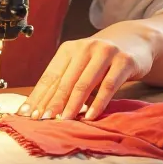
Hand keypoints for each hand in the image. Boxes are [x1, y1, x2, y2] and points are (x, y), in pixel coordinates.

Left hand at [17, 21, 157, 121]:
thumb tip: (44, 109)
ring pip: (85, 82)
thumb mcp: (81, 66)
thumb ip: (67, 82)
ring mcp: (105, 52)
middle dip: (53, 102)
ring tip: (64, 120)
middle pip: (65, 80)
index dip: (39, 95)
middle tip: (42, 120)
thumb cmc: (101, 61)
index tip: (28, 113)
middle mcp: (85, 47)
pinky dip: (98, 103)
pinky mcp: (124, 61)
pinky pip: (108, 85)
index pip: (51, 75)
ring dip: (73, 104)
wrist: (134, 42)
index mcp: (69, 48)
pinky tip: (90, 116)